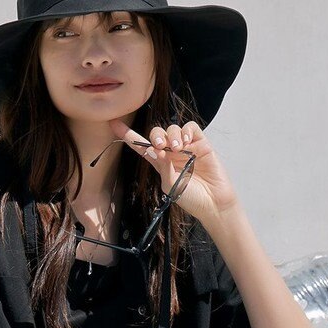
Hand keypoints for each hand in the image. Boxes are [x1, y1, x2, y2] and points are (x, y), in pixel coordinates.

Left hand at [108, 116, 239, 231]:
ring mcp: (187, 147)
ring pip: (173, 129)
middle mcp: (172, 153)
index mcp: (160, 163)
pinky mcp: (201, 143)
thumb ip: (163, 168)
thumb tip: (155, 150)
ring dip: (172, 135)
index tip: (114, 124)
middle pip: (157, 133)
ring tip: (177, 148)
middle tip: (161, 146)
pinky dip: (186, 131)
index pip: (141, 146)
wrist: (213, 203)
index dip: (128, 136)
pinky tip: (187, 142)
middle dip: (156, 136)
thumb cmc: (192, 199)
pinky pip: (191, 128)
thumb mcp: (171, 187)